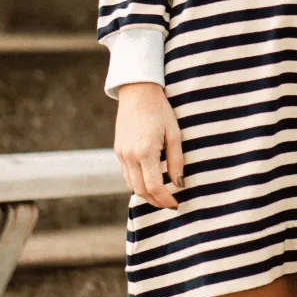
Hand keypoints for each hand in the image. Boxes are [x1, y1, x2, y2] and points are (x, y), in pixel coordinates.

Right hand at [114, 82, 184, 210]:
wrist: (138, 91)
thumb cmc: (160, 110)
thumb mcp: (174, 133)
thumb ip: (176, 160)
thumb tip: (179, 184)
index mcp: (145, 152)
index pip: (155, 186)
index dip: (165, 200)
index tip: (176, 204)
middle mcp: (130, 156)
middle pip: (141, 190)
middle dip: (155, 201)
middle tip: (169, 204)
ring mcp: (121, 154)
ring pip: (131, 185)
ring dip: (146, 194)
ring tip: (161, 195)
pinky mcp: (118, 150)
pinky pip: (127, 174)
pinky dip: (137, 182)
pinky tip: (149, 181)